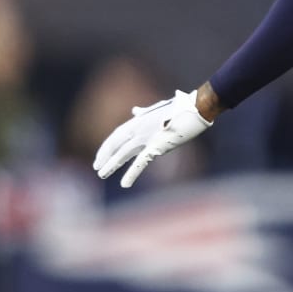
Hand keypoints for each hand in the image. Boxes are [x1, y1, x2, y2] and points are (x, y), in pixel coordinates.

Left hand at [92, 89, 212, 187]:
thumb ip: (144, 112)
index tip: (101, 156)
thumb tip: (134, 110)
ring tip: (102, 174)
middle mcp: (139, 128)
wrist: (196, 109)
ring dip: (112, 164)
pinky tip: (124, 184)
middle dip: (105, 156)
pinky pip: (141, 162)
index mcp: (139, 120)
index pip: (117, 134)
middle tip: (97, 168)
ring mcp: (147, 136)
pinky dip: (132, 173)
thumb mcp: (158, 109)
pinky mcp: (157, 145)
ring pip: (123, 153)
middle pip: (116, 144)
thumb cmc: (181, 107)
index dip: (107, 146)